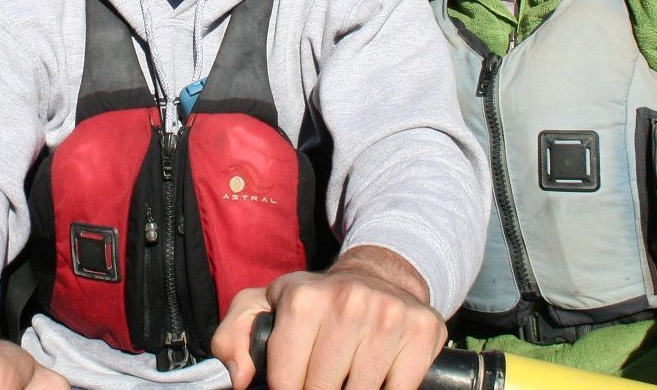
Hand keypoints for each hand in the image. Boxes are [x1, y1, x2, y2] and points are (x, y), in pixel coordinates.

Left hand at [212, 246, 446, 389]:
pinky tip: (376, 380)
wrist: (380, 277)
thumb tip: (238, 379)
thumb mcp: (266, 305)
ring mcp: (388, 316)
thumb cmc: (315, 302)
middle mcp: (346, 303)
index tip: (293, 386)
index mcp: (303, 299)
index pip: (286, 382)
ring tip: (345, 378)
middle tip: (322, 380)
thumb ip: (234, 336)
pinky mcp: (422, 331)